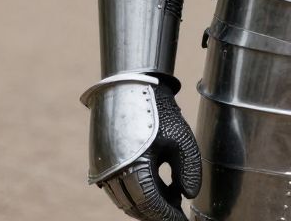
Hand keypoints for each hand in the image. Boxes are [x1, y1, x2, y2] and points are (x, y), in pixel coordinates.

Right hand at [93, 82, 201, 220]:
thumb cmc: (157, 109)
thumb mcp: (181, 137)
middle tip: (178, 211)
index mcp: (131, 166)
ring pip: (126, 200)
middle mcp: (112, 172)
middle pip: (136, 207)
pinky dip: (137, 193)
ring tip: (171, 196)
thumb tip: (189, 195)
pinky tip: (157, 183)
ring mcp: (104, 169)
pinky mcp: (102, 163)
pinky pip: (119, 188)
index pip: (150, 204)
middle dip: (158, 213)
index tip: (182, 220)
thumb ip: (189, 169)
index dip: (168, 216)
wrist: (131, 84)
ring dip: (147, 204)